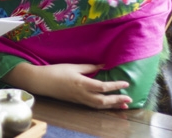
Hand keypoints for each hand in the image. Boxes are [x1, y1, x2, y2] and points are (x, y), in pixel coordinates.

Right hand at [3, 63, 131, 109]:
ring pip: (99, 106)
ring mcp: (79, 100)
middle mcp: (82, 94)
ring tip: (123, 105)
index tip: (125, 83)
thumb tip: (103, 65)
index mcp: (82, 83)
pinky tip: (108, 104)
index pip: (103, 87)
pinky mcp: (77, 102)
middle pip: (103, 100)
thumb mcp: (73, 66)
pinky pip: (93, 106)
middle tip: (129, 99)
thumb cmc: (56, 71)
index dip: (115, 86)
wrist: (42, 82)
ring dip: (112, 106)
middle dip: (117, 100)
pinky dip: (103, 106)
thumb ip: (89, 67)